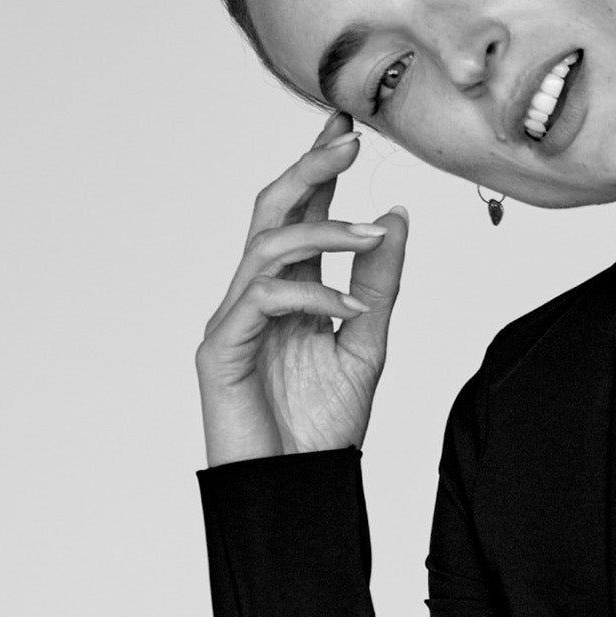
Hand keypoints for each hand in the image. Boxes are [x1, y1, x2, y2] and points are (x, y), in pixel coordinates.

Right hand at [196, 111, 408, 465]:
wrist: (298, 490)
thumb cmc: (323, 429)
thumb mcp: (367, 345)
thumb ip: (379, 284)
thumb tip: (395, 217)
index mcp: (290, 291)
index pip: (302, 215)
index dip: (320, 168)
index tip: (349, 126)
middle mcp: (256, 295)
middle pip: (270, 211)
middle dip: (308, 170)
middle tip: (348, 138)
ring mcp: (233, 319)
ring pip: (267, 246)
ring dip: (324, 233)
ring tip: (372, 236)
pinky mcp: (219, 348)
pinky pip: (262, 300)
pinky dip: (311, 297)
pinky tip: (349, 311)